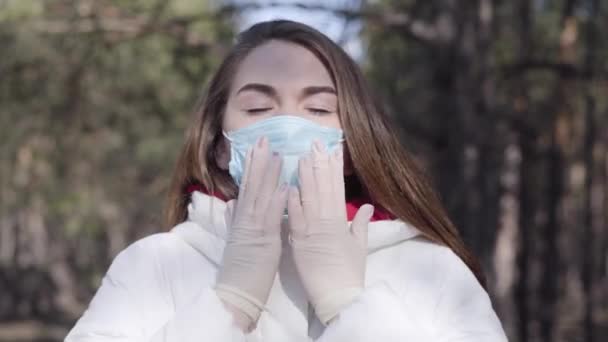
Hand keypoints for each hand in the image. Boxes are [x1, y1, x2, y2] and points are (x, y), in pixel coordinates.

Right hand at [214, 136, 287, 329]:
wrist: (235, 294)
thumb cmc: (241, 270)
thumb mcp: (236, 241)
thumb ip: (233, 220)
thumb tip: (231, 203)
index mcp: (240, 219)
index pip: (246, 187)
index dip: (251, 166)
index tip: (256, 147)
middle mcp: (245, 220)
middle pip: (252, 185)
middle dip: (258, 161)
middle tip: (264, 139)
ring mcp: (253, 229)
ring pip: (261, 196)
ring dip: (269, 175)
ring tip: (277, 154)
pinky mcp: (263, 241)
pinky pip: (271, 218)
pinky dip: (278, 201)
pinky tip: (285, 187)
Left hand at [287, 141, 373, 324]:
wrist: (338, 297)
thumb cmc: (350, 274)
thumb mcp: (359, 246)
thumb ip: (361, 224)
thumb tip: (365, 205)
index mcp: (341, 221)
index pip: (337, 189)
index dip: (334, 169)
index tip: (331, 151)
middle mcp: (327, 222)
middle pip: (322, 188)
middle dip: (318, 165)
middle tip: (313, 144)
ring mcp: (313, 231)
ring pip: (308, 198)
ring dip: (304, 177)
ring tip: (301, 157)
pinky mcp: (299, 242)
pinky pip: (295, 219)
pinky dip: (292, 202)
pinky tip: (289, 186)